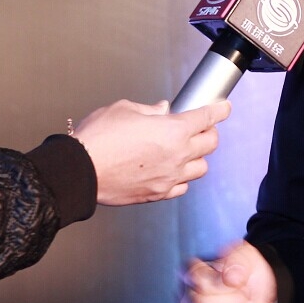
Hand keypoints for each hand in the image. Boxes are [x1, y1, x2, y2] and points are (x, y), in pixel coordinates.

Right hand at [72, 98, 231, 204]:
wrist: (79, 172)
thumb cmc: (98, 139)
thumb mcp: (124, 109)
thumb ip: (149, 110)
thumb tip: (161, 110)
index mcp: (173, 130)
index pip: (207, 117)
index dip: (219, 110)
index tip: (224, 108)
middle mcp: (177, 155)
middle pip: (210, 143)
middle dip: (209, 131)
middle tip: (201, 126)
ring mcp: (169, 177)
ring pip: (201, 168)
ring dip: (197, 157)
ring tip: (186, 150)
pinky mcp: (158, 194)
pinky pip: (182, 187)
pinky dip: (182, 178)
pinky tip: (173, 171)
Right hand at [179, 240, 278, 302]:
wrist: (265, 294)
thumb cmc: (249, 273)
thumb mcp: (246, 256)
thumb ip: (237, 260)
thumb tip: (231, 277)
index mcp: (191, 274)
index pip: (197, 280)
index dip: (222, 282)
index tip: (237, 280)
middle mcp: (187, 300)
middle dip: (235, 300)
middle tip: (244, 293)